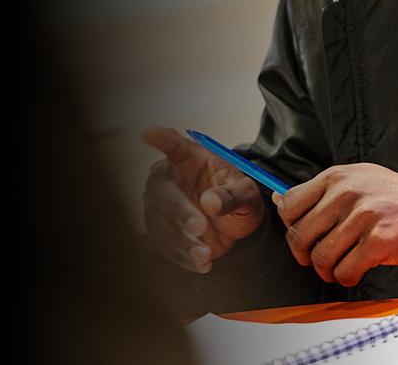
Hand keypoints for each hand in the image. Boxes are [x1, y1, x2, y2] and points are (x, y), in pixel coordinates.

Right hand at [141, 126, 266, 273]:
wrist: (235, 226)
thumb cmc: (238, 198)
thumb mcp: (247, 194)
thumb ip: (233, 195)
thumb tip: (210, 203)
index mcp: (189, 159)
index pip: (173, 145)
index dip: (161, 139)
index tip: (150, 134)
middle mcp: (169, 180)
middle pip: (162, 191)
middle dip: (178, 210)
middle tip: (199, 226)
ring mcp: (160, 206)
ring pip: (160, 222)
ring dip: (181, 239)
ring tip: (206, 254)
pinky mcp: (160, 231)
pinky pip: (165, 245)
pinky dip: (182, 256)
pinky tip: (202, 263)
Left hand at [271, 163, 397, 286]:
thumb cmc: (391, 196)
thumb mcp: (354, 179)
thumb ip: (318, 191)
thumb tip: (278, 200)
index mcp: (336, 177)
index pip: (290, 204)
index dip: (290, 227)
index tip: (302, 236)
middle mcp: (346, 194)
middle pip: (301, 235)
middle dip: (304, 255)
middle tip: (315, 259)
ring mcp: (363, 217)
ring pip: (321, 257)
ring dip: (325, 270)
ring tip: (336, 267)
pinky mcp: (378, 241)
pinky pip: (345, 271)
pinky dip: (345, 277)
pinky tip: (353, 271)